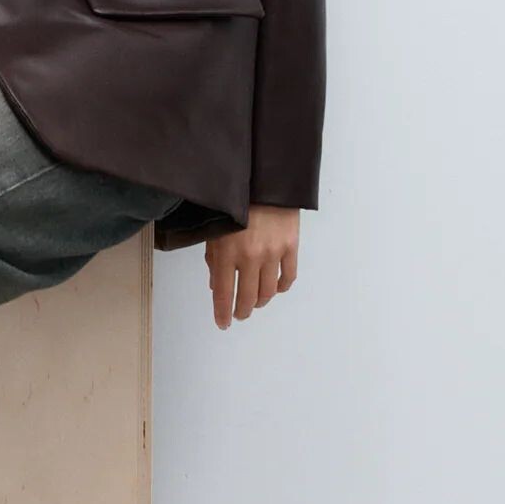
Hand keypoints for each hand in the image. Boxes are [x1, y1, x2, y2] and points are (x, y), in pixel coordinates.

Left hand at [204, 207, 300, 328]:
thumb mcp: (215, 228)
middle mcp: (250, 257)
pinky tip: (275, 288)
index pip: (223, 293)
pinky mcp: (291, 247)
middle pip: (247, 298)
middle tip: (239, 314)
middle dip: (241, 311)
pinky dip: (281, 287)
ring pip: (268, 292)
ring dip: (260, 301)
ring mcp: (272, 253)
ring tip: (255, 301)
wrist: (264, 180)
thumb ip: (213, 259)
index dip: (222, 313)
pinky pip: (288, 277)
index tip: (222, 323)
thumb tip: (216, 285)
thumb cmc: (235, 202)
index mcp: (226, 252)